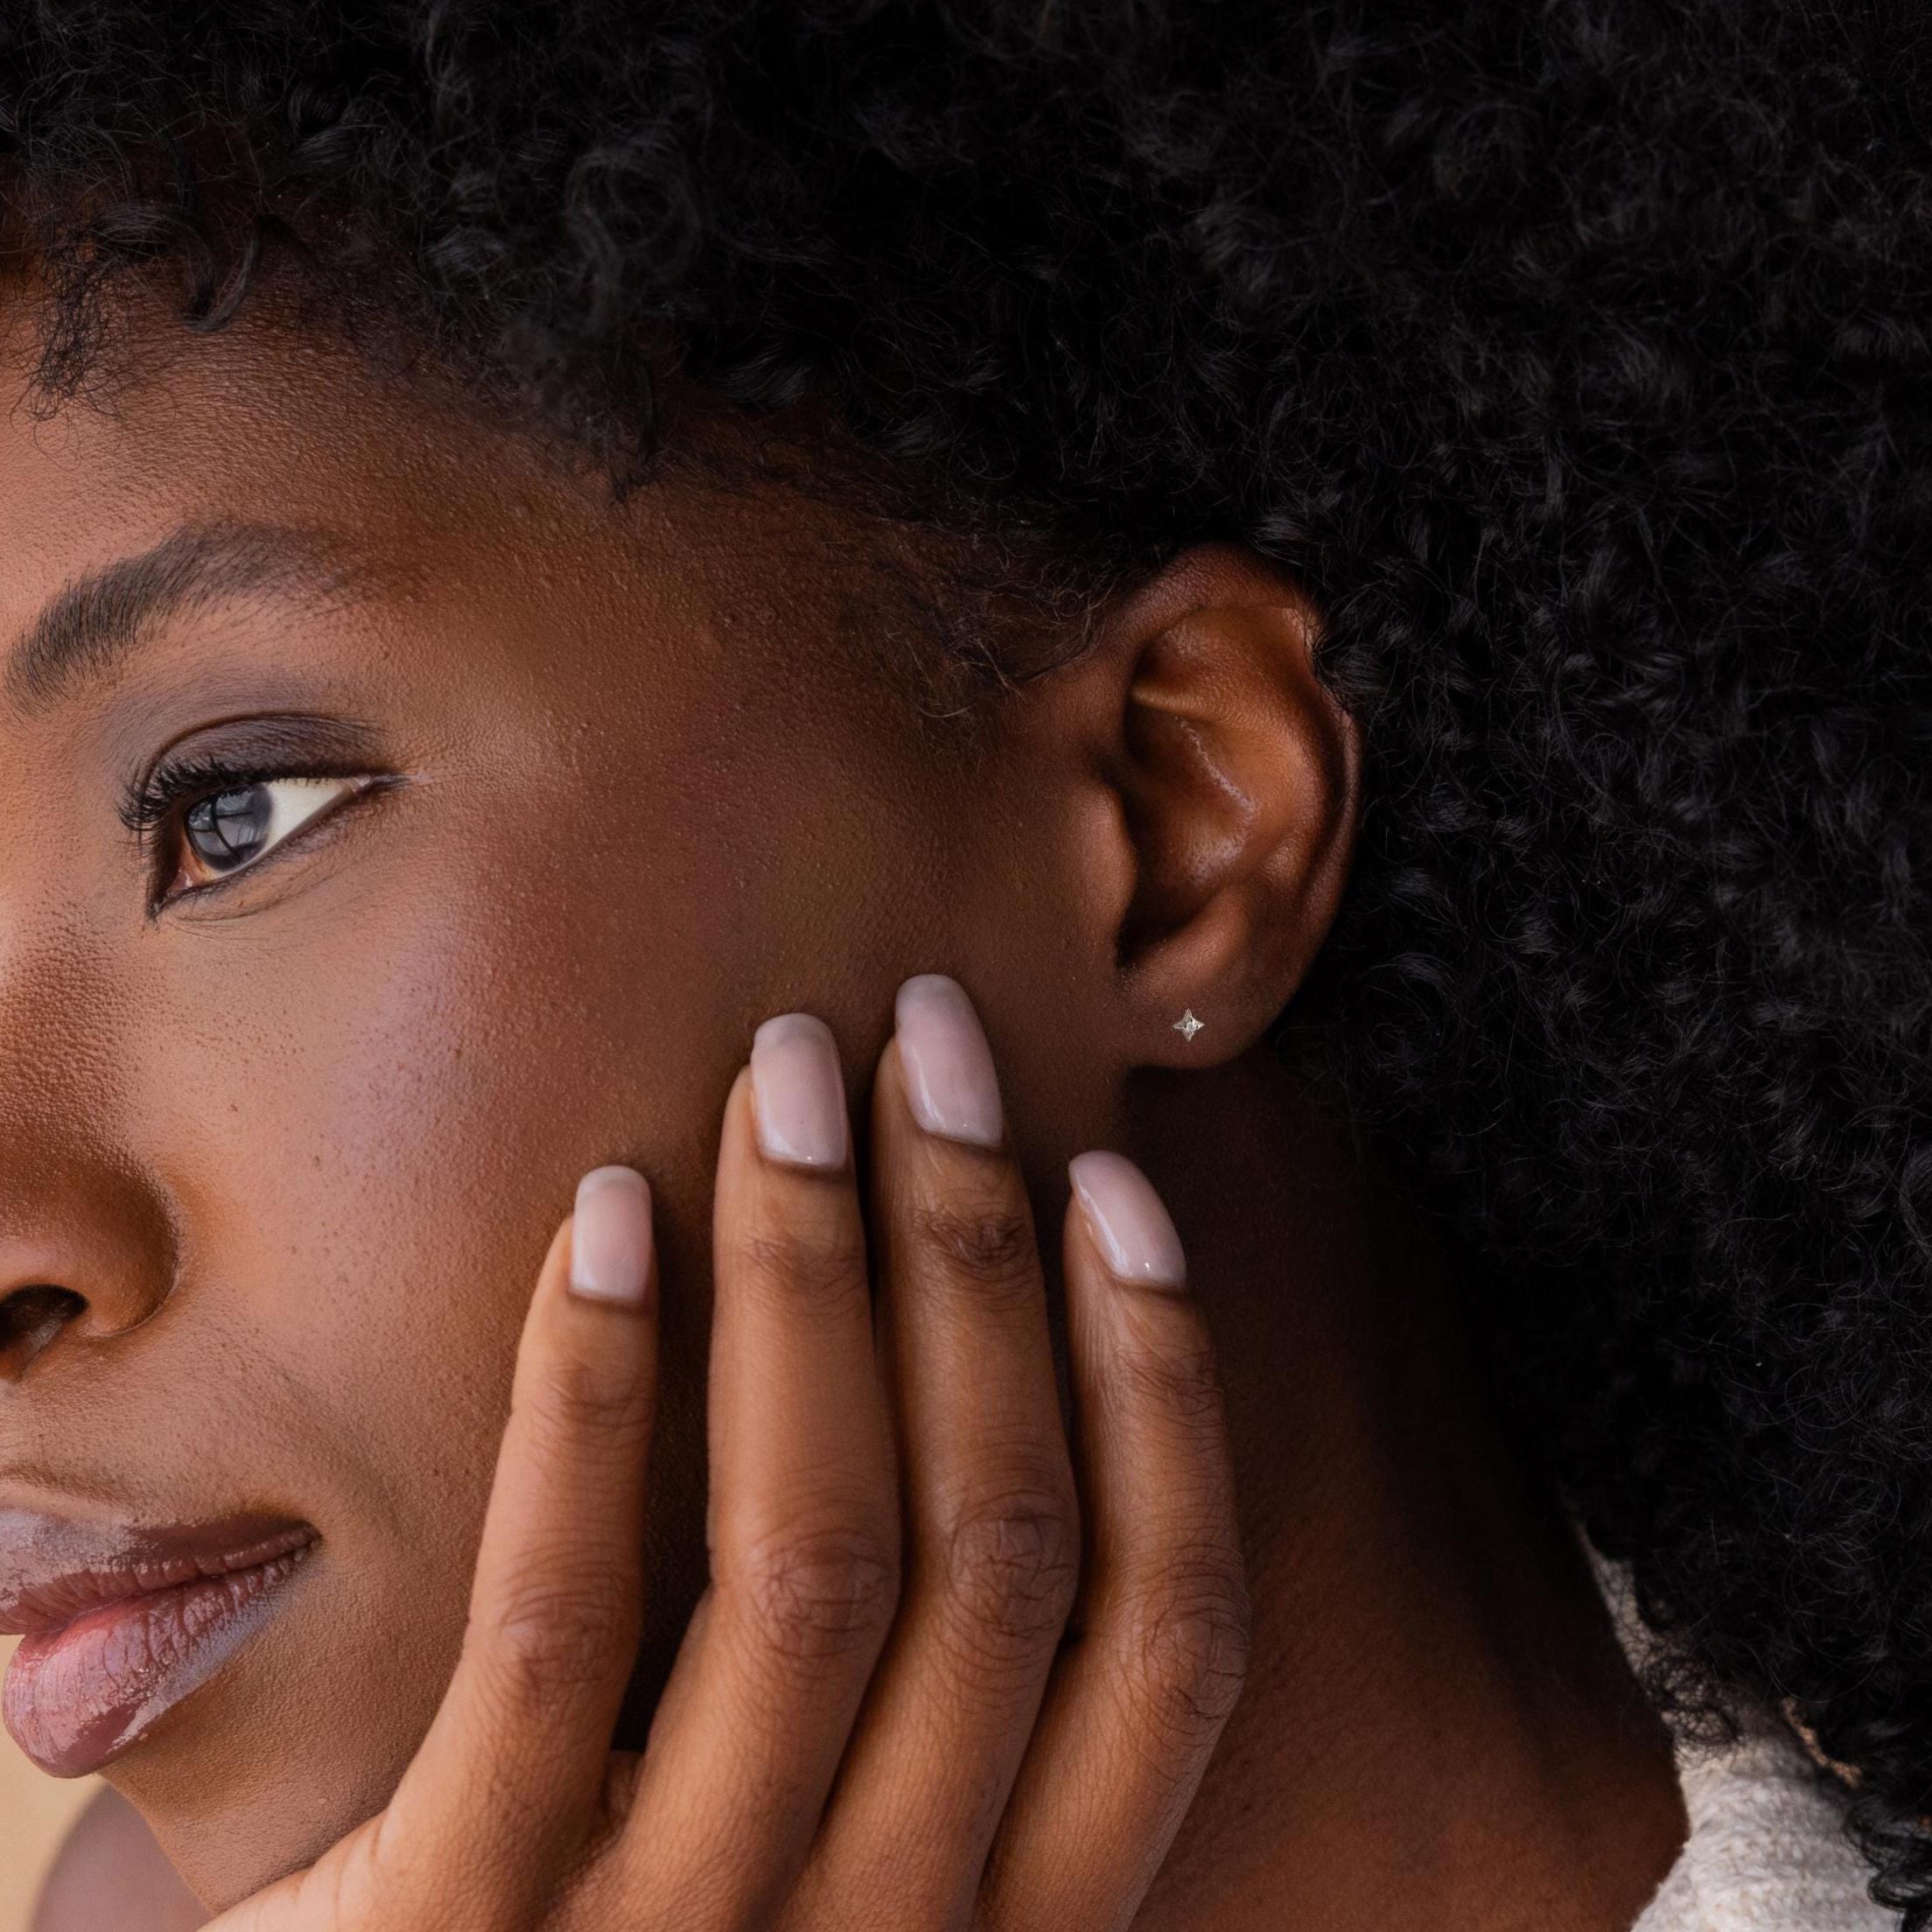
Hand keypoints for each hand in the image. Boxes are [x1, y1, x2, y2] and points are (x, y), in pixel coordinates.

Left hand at [208, 975, 1248, 1931]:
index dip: (1163, 1387)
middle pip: (996, 1547)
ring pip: (811, 1559)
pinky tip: (604, 1218)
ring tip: (785, 1076)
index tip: (1110, 1181)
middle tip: (928, 1037)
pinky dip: (592, 1397)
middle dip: (974, 1251)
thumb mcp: (852, 1882)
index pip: (1171, 1639)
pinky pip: (557, 1626)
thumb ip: (935, 1723)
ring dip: (811, 1274)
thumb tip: (1004, 1376)